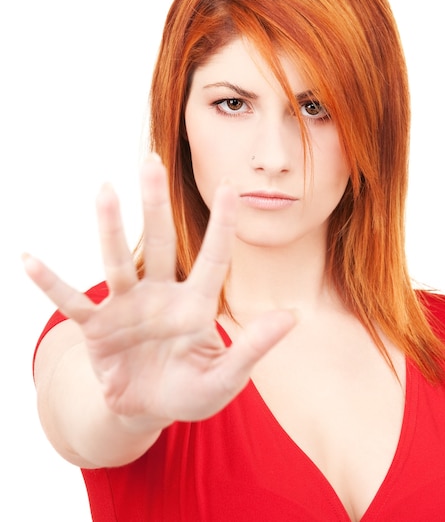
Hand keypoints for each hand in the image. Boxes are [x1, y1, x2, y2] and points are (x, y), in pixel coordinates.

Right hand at [24, 154, 295, 428]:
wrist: (147, 409)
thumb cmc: (189, 391)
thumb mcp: (226, 378)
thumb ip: (254, 348)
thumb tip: (291, 317)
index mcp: (195, 305)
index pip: (213, 257)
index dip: (223, 223)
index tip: (231, 185)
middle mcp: (161, 296)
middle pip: (160, 242)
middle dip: (156, 204)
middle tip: (151, 161)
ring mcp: (127, 308)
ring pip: (117, 262)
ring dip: (109, 228)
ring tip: (103, 190)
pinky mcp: (98, 327)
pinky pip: (71, 302)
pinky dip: (51, 283)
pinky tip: (27, 258)